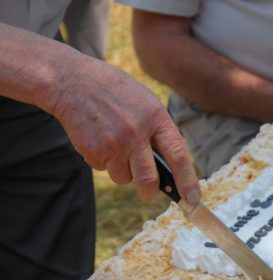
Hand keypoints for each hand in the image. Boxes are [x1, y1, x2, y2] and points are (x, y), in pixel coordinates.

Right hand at [50, 55, 198, 203]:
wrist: (71, 80)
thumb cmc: (114, 92)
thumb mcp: (145, 102)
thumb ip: (159, 130)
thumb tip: (173, 164)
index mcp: (156, 117)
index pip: (178, 155)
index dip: (187, 180)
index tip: (193, 199)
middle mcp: (137, 132)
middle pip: (149, 179)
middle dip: (150, 192)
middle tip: (148, 194)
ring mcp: (114, 143)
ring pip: (124, 177)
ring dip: (121, 170)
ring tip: (114, 145)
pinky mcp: (94, 150)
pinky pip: (103, 169)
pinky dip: (102, 161)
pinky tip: (98, 139)